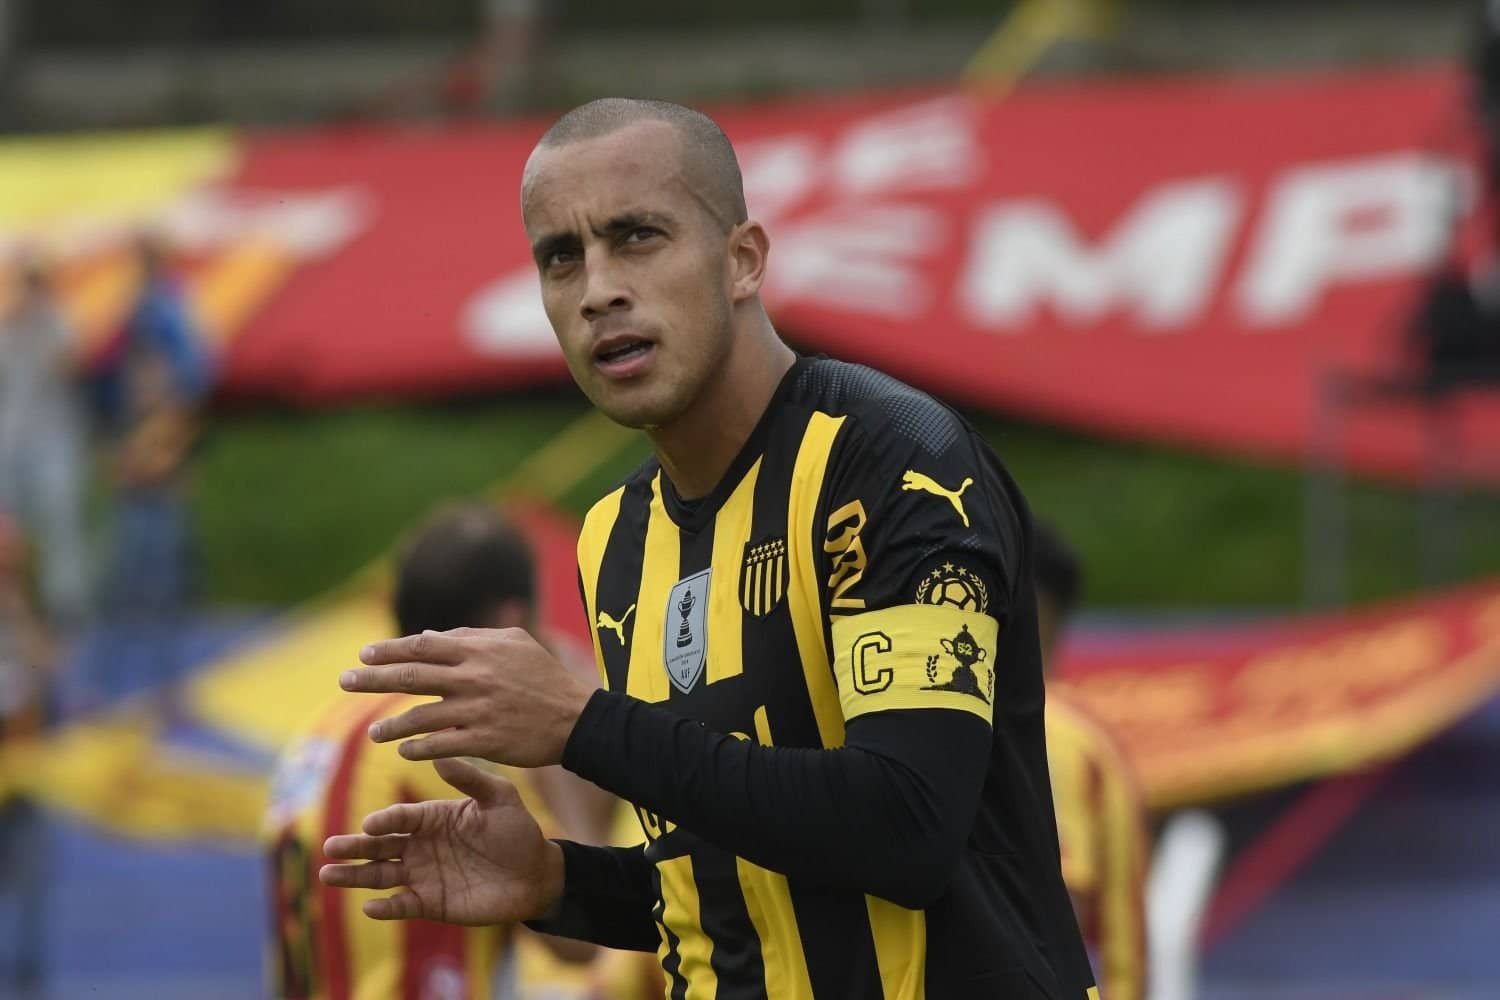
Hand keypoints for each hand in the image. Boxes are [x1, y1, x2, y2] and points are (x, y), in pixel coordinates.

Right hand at [319, 757, 563, 924]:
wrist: (536, 874)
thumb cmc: (518, 831)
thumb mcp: (499, 798)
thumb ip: (470, 778)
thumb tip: (438, 755)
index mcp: (434, 817)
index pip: (402, 818)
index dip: (386, 821)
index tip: (370, 824)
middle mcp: (422, 845)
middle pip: (381, 845)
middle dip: (355, 846)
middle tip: (329, 848)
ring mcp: (424, 875)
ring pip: (381, 874)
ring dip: (355, 876)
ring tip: (328, 874)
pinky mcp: (431, 903)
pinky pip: (403, 905)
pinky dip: (386, 907)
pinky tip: (370, 906)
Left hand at [341, 627, 593, 766]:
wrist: (577, 718)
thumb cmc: (544, 678)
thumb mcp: (514, 644)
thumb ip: (471, 638)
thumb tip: (429, 638)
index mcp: (479, 650)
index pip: (422, 647)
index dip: (389, 650)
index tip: (364, 655)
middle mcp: (474, 677)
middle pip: (411, 677)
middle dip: (373, 679)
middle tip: (344, 681)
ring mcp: (478, 710)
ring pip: (421, 716)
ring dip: (392, 725)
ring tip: (374, 732)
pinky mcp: (485, 740)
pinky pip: (441, 745)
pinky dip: (418, 748)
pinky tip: (404, 751)